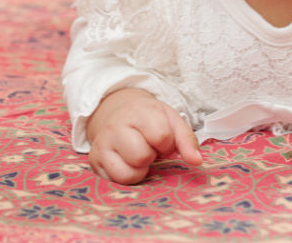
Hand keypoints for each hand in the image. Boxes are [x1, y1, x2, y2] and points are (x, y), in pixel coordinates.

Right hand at [86, 88, 202, 183]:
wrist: (119, 114)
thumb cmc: (149, 120)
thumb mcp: (170, 120)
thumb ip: (186, 139)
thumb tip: (196, 161)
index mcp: (138, 110)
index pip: (160, 135)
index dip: (167, 143)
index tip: (162, 139)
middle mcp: (115, 125)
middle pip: (142, 155)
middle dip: (151, 155)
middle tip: (148, 147)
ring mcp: (102, 143)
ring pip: (129, 173)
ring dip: (140, 169)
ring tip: (138, 155)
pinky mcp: (95, 161)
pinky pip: (117, 182)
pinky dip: (128, 177)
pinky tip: (128, 163)